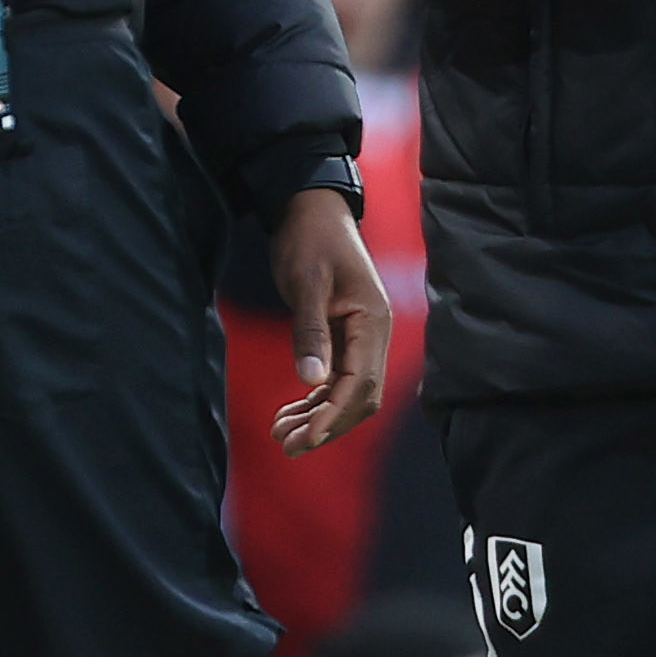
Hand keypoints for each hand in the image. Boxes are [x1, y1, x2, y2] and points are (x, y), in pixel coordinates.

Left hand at [267, 183, 392, 453]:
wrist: (311, 210)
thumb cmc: (311, 239)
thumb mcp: (307, 283)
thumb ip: (310, 332)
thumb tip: (313, 381)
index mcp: (371, 322)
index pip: (360, 384)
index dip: (334, 416)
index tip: (305, 439)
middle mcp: (373, 335)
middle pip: (359, 398)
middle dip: (326, 426)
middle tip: (287, 446)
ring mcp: (360, 338)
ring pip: (347, 393)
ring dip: (318, 418)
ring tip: (281, 436)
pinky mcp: (343, 338)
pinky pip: (336, 380)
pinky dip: (316, 401)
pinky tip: (290, 413)